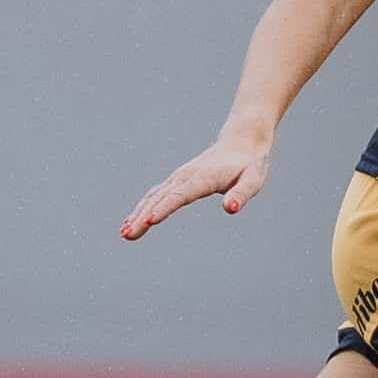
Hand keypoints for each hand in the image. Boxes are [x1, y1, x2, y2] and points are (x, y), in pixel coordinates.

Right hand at [120, 129, 273, 239]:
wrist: (242, 141)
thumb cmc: (250, 164)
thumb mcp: (253, 180)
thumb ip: (241, 194)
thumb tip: (231, 208)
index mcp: (203, 178)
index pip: (180, 195)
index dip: (164, 208)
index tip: (149, 221)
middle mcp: (186, 176)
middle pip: (160, 198)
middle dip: (143, 216)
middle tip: (128, 235)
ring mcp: (179, 177)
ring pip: (153, 196)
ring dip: (137, 213)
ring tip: (124, 233)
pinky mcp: (177, 180)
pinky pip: (155, 194)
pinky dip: (142, 207)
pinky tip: (132, 221)